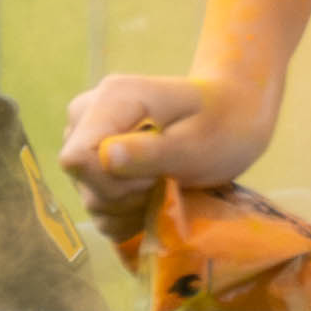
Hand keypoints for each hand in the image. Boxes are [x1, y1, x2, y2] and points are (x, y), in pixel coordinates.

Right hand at [61, 62, 281, 252]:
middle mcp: (88, 114)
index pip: (78, 158)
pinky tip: (153, 197)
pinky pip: (98, 208)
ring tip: (165, 183)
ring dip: (132, 205)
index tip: (156, 175)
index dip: (115, 182)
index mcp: (112, 97)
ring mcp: (86, 139)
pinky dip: (128, 213)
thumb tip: (105, 157)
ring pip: (90, 198)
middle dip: (128, 194)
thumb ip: (152, 152)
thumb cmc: (221, 127)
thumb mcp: (197, 144)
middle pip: (83, 180)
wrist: (232, 118)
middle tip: (168, 178)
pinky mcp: (92, 165)